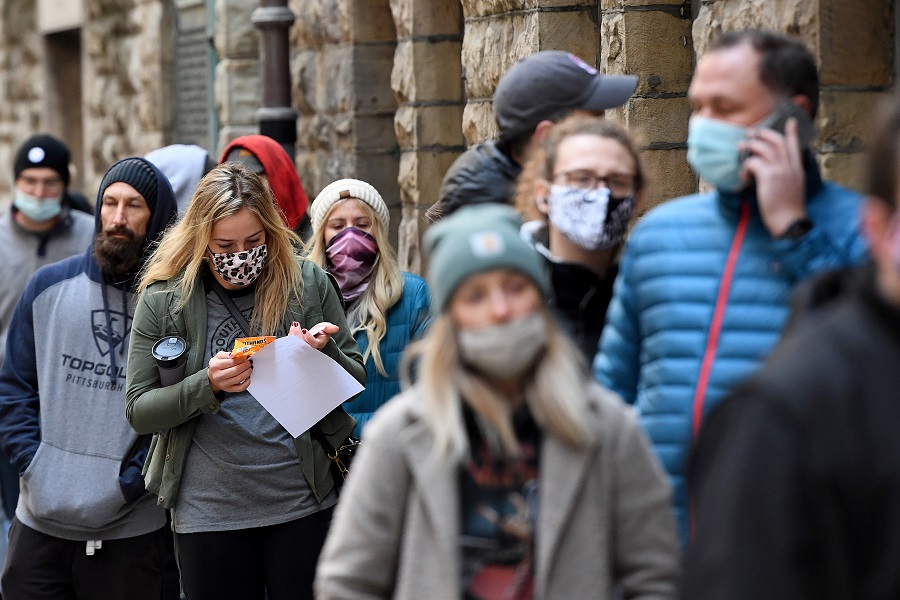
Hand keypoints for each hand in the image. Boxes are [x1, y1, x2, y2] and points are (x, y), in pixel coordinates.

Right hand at [207, 351, 252, 393]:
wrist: (212, 378)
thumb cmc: (217, 366)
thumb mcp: (218, 356)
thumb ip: (227, 354)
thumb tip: (236, 354)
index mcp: (215, 366)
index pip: (232, 362)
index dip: (241, 359)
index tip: (246, 356)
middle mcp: (218, 376)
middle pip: (236, 370)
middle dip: (245, 365)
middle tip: (249, 362)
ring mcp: (224, 384)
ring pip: (239, 378)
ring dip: (247, 372)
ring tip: (250, 368)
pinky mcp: (229, 389)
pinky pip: (240, 388)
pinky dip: (247, 383)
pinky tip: (248, 377)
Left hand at [289, 321, 338, 350]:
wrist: (316, 335)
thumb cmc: (321, 331)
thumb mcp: (327, 328)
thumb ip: (330, 328)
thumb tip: (336, 328)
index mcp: (319, 344)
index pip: (314, 344)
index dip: (309, 338)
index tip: (304, 330)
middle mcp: (311, 348)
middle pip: (303, 345)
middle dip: (298, 335)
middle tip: (296, 325)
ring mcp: (303, 349)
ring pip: (296, 345)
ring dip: (293, 335)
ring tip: (294, 325)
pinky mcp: (297, 347)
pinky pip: (292, 344)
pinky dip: (290, 336)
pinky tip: (291, 329)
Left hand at [740, 117, 806, 235]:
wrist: (790, 222)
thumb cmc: (788, 212)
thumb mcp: (793, 190)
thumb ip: (786, 178)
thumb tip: (771, 174)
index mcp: (797, 170)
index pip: (795, 146)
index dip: (791, 133)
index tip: (790, 121)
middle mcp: (790, 166)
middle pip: (777, 141)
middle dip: (763, 134)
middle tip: (751, 133)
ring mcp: (780, 170)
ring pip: (763, 148)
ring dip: (749, 146)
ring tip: (740, 148)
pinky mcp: (769, 176)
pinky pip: (753, 162)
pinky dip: (745, 167)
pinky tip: (743, 177)